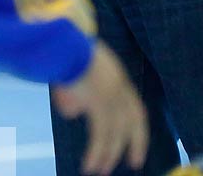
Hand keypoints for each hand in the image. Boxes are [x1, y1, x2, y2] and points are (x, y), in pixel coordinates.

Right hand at [53, 43, 148, 175]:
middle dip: (133, 146)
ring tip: (98, 170)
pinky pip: (100, 136)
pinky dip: (95, 153)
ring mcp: (110, 97)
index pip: (137, 111)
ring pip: (112, 134)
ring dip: (106, 155)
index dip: (138, 131)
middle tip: (133, 163)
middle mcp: (119, 90)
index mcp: (118, 79)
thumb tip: (70, 111)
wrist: (63, 40)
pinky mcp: (99, 105)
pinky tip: (90, 165)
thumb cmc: (64, 49)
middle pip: (130, 125)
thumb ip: (76, 91)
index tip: (138, 147)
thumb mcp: (76, 69)